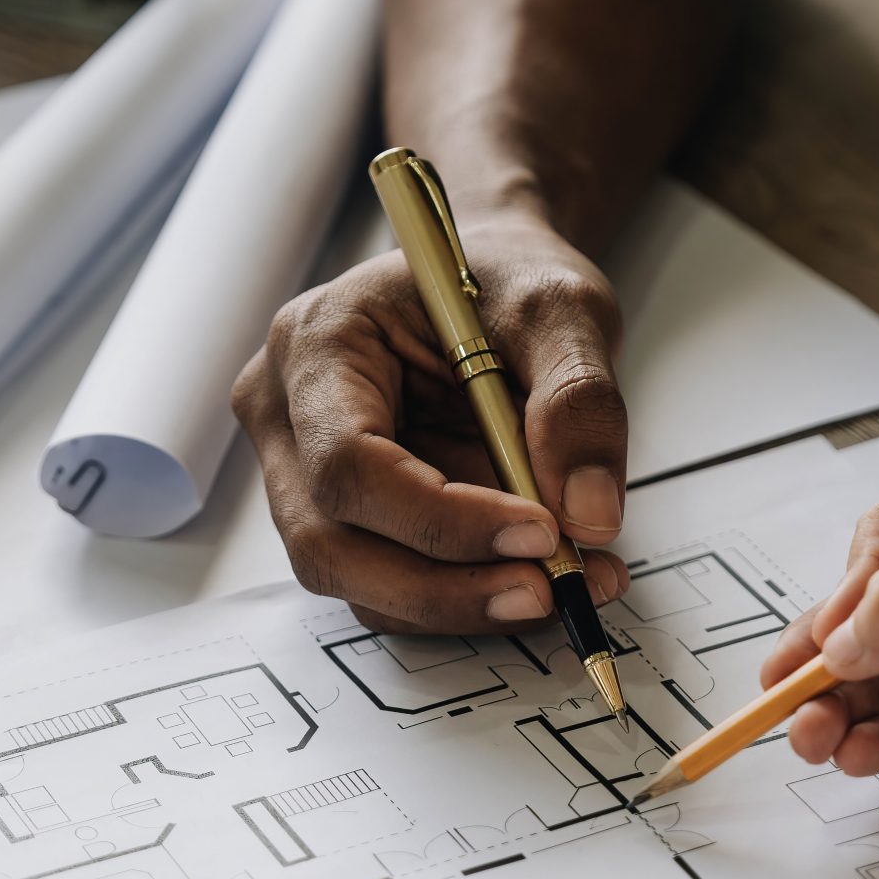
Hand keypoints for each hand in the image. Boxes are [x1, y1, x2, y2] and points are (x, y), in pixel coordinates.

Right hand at [233, 215, 630, 633]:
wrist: (497, 284)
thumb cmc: (506, 278)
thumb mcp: (561, 309)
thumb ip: (579, 401)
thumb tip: (590, 514)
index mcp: (317, 343)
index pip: (348, 462)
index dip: (438, 518)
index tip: (538, 531)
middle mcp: (289, 417)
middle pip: (331, 545)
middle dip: (446, 586)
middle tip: (550, 588)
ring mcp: (306, 475)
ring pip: (360, 580)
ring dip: (466, 600)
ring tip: (568, 580)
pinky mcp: (350, 517)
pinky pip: (394, 583)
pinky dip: (470, 593)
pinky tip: (543, 572)